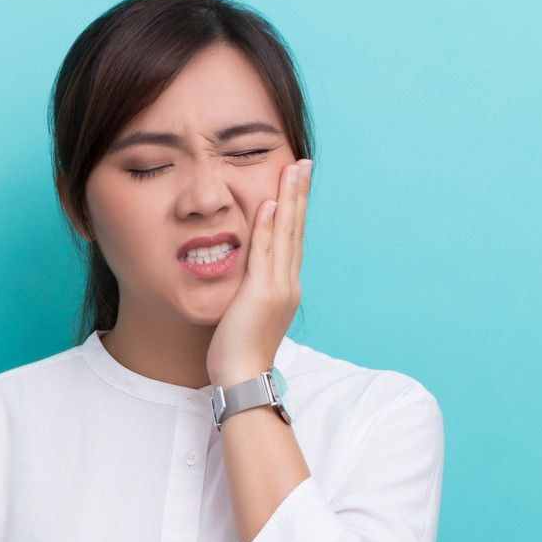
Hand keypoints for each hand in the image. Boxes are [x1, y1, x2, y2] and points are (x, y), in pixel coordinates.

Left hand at [206, 158, 312, 387]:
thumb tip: (244, 277)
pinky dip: (267, 227)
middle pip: (295, 230)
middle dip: (299, 195)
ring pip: (285, 235)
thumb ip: (249, 290)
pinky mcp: (262, 294)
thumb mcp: (245, 313)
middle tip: (303, 164)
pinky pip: (264, 253)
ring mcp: (278, 288)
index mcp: (284, 287)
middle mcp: (287, 283)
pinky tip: (270, 203)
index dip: (294, 210)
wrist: (241, 377)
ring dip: (290, 200)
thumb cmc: (237, 350)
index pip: (291, 240)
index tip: (296, 182)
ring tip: (293, 170)